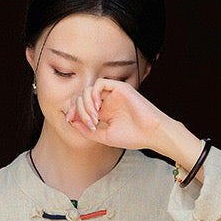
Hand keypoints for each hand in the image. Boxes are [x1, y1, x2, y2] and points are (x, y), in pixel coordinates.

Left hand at [65, 78, 207, 179]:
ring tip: (94, 117)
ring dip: (86, 103)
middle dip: (80, 110)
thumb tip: (70, 121)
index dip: (73, 111)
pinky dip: (94, 93)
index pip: (81, 106)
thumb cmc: (132, 137)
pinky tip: (97, 106)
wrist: (151, 134)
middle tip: (90, 123)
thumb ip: (87, 130)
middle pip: (82, 97)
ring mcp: (113, 94)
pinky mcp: (120, 87)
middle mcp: (107, 101)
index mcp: (103, 112)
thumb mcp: (104, 136)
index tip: (69, 120)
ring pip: (89, 89)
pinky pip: (100, 83)